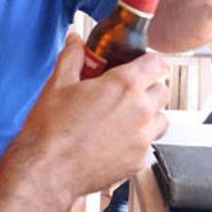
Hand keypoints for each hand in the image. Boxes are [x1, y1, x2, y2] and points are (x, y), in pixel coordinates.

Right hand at [0, 34, 169, 211]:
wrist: (48, 169)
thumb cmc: (51, 129)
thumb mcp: (58, 84)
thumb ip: (72, 57)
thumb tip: (75, 41)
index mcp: (124, 85)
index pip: (158, 64)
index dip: (152, 62)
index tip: (145, 65)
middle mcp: (140, 111)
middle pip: (163, 91)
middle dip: (149, 88)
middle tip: (127, 92)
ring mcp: (142, 139)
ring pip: (161, 120)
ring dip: (149, 115)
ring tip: (125, 118)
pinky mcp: (138, 162)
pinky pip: (149, 146)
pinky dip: (138, 142)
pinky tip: (116, 141)